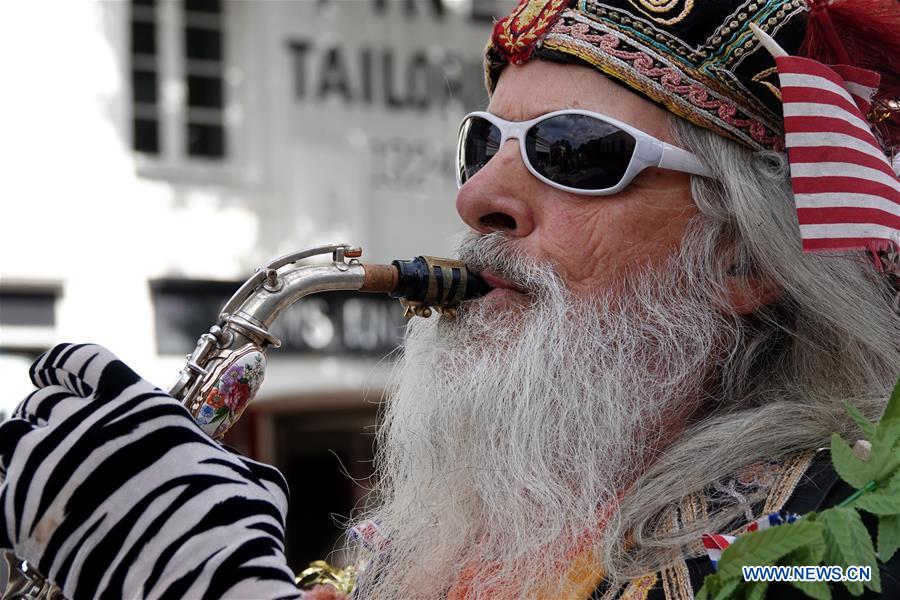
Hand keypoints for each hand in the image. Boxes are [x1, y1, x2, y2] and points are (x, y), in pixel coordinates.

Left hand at [0, 343, 299, 598]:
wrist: (196, 577)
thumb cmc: (231, 523)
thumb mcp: (247, 477)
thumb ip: (229, 460)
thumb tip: (242, 470)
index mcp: (139, 404)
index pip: (81, 360)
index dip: (66, 366)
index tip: (58, 374)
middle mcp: (88, 425)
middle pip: (41, 398)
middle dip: (46, 410)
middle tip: (57, 430)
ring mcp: (49, 468)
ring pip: (9, 435)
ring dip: (23, 446)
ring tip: (41, 467)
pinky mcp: (20, 515)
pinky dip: (8, 496)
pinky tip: (26, 508)